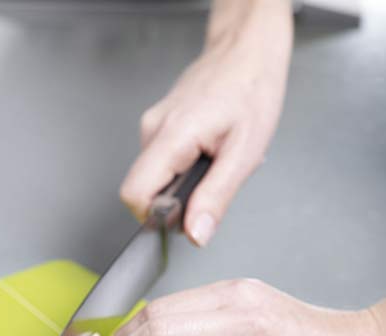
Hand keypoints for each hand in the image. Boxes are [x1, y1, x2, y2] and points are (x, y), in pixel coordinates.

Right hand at [120, 1, 291, 246]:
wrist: (247, 51)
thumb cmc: (251, 92)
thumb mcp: (244, 154)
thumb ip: (216, 197)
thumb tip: (195, 234)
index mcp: (172, 136)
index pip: (134, 194)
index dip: (155, 215)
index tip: (183, 215)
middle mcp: (152, 130)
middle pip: (142, 189)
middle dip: (174, 201)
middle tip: (211, 183)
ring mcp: (152, 126)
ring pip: (153, 177)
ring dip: (182, 183)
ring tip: (214, 161)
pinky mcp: (158, 125)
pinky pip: (161, 162)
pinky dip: (183, 167)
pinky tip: (208, 150)